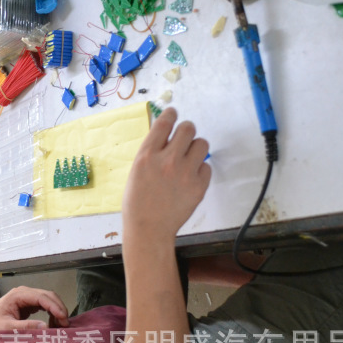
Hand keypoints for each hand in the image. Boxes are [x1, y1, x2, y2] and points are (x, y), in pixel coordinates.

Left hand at [0, 286, 69, 331]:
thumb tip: (46, 326)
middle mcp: (23, 293)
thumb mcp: (7, 328)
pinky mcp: (27, 304)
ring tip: (61, 326)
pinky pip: (44, 305)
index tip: (63, 319)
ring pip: (48, 299)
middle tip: (66, 324)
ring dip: (57, 310)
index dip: (55, 307)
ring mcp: (26, 297)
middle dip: (59, 308)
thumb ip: (26, 327)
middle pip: (48, 295)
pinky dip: (51, 313)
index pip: (42, 297)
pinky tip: (53, 324)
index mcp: (18, 295)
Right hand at [122, 107, 210, 246]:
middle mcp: (168, 160)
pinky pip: (206, 166)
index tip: (173, 113)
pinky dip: (200, 169)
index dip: (171, 114)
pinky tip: (190, 178)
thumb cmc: (137, 202)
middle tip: (183, 138)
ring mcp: (186, 173)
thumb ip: (151, 152)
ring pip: (202, 143)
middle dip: (186, 130)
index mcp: (147, 155)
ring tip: (188, 159)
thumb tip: (165, 136)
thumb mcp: (136, 171)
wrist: (149, 229)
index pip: (164, 122)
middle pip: (188, 128)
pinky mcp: (199, 186)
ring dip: (195, 148)